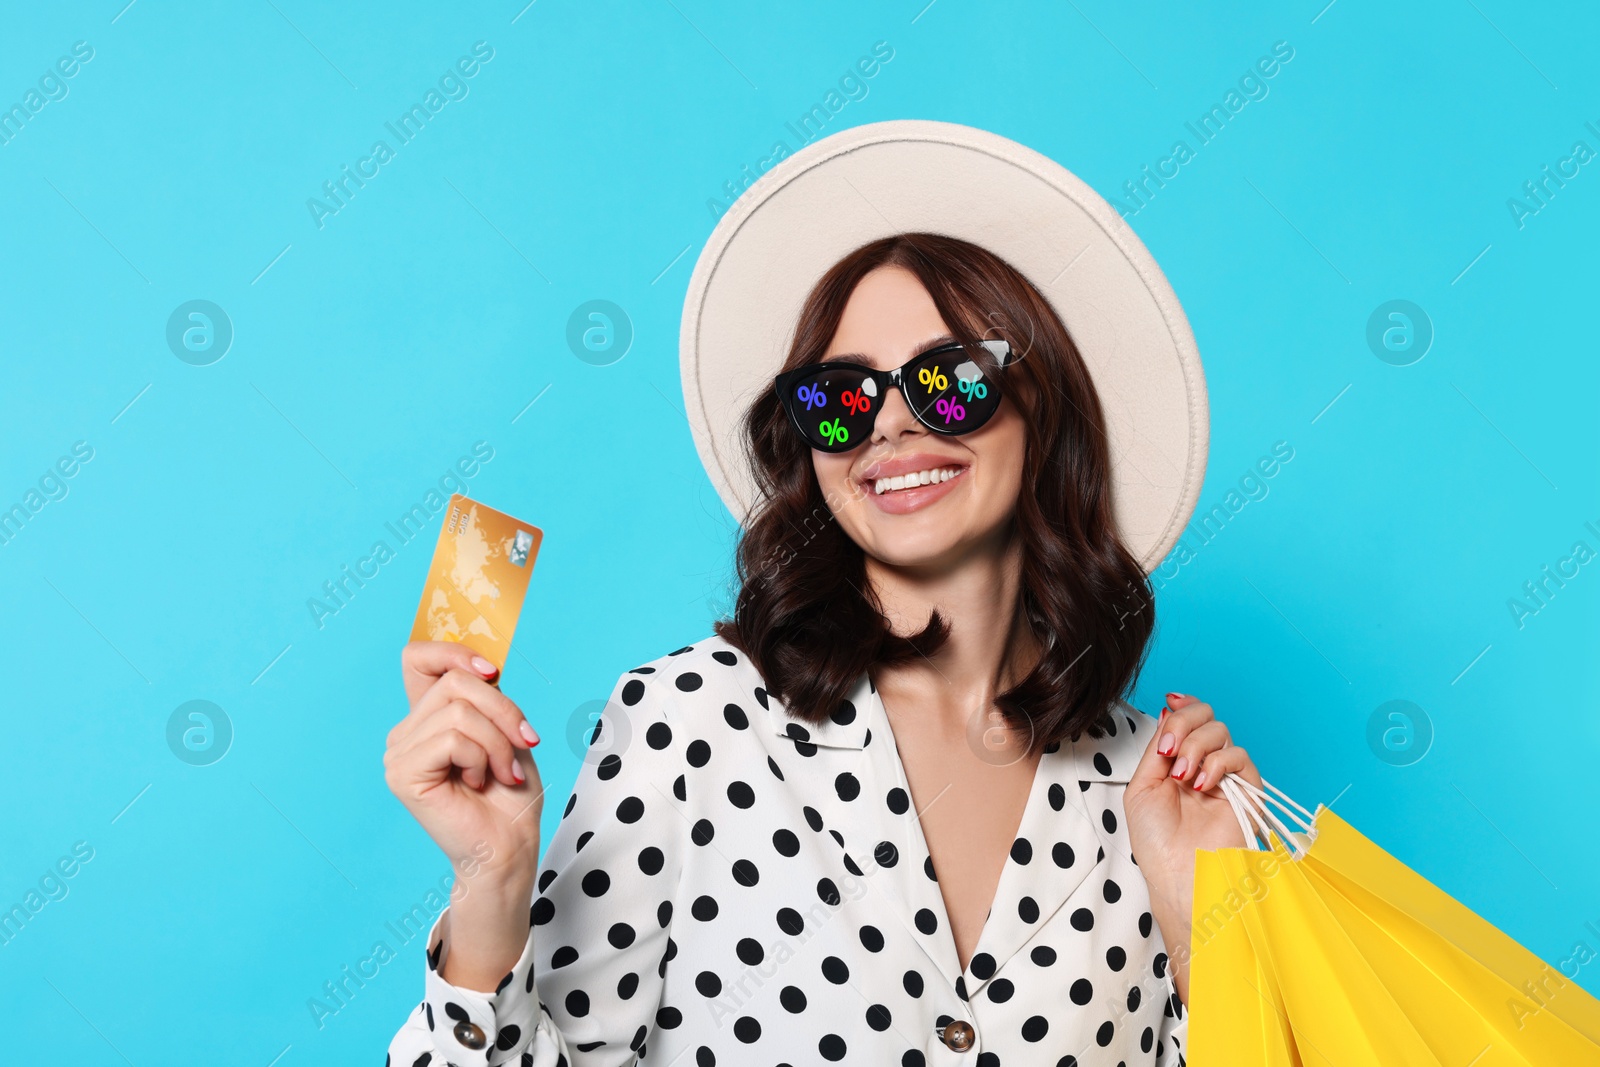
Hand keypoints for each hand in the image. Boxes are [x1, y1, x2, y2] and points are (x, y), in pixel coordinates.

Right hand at [385, 641, 544, 988]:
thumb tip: (484, 665)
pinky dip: (482, 757)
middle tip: (524, 742)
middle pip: (454, 681)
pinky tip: (481, 782)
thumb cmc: (510, 795)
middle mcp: (406, 732)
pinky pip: (452, 738)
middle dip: (502, 709)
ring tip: (503, 771)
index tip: (492, 672)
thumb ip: (486, 696)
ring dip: (497, 741)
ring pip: (458, 710)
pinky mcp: (403, 774)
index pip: (417, 658)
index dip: (453, 652)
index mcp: (428, 717)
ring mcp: (399, 753)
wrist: (510, 847)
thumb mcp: (506, 730)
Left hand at [1123, 693, 1261, 1004]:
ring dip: (1195, 748)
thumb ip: (1158, 747)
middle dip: (1185, 725)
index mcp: (1177, 761)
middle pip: (1206, 716)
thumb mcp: (1143, 785)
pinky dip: (1217, 763)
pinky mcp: (1247, 791)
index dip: (1182, 706)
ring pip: (1220, 732)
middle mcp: (1202, 764)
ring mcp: (1225, 777)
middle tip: (1170, 752)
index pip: (1187, 718)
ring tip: (1183, 777)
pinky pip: (1239, 756)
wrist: (1177, 872)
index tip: (1170, 703)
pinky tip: (1202, 785)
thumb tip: (1168, 708)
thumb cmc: (1156, 839)